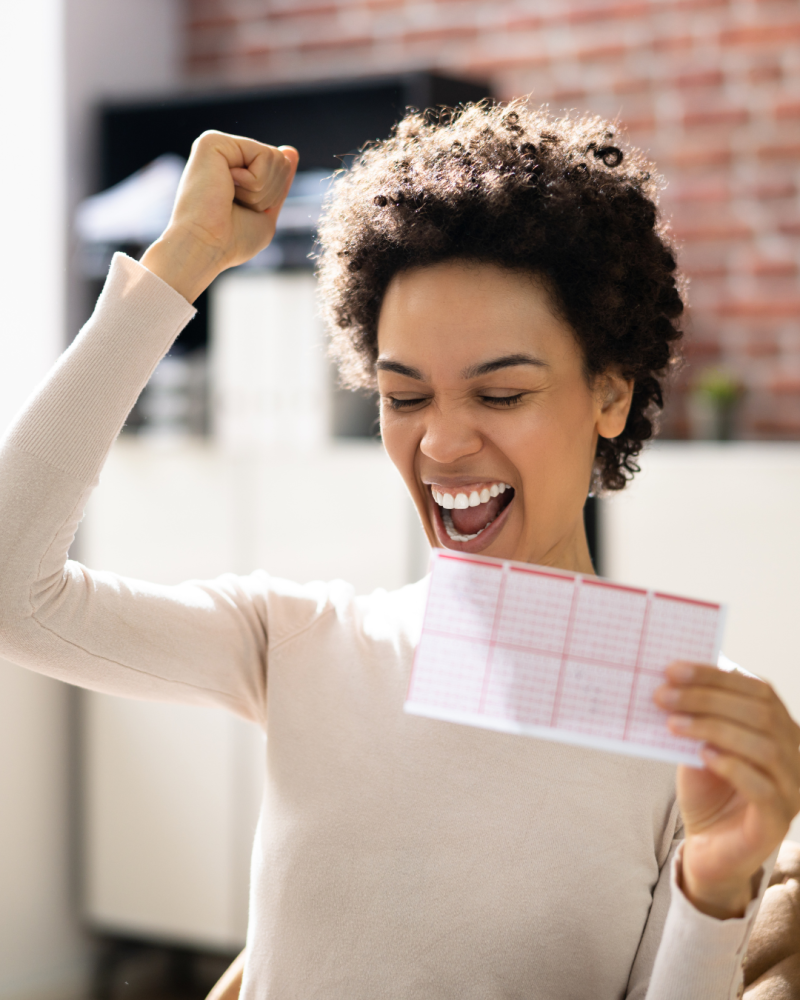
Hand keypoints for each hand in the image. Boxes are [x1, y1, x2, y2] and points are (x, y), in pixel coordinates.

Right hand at [141, 131, 298, 301]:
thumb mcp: (265, 214)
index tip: (245, 210)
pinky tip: (227, 188)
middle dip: (268, 192)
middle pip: (280, 160)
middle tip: (238, 205)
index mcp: (235, 169)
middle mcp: (225, 154)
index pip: (279, 169)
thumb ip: (279, 184)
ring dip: (260, 190)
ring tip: (230, 198)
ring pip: (275, 157)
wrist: (204, 247)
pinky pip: (264, 155)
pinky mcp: (213, 141)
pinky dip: (255, 182)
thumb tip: (291, 151)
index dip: (273, 196)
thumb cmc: (231, 241)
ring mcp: (218, 144)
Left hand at [654, 663, 799, 918]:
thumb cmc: (708, 790)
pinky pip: (763, 787)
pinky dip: (732, 766)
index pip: (758, 689)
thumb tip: (672, 680)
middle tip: (663, 695)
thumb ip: (697, 717)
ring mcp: (792, 787)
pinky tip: (703, 756)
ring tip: (673, 724)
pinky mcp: (778, 820)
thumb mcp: (699, 743)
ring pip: (764, 746)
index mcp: (780, 727)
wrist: (709, 847)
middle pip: (760, 712)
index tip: (672, 669)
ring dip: (713, 728)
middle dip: (707, 698)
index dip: (715, 676)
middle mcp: (795, 753)